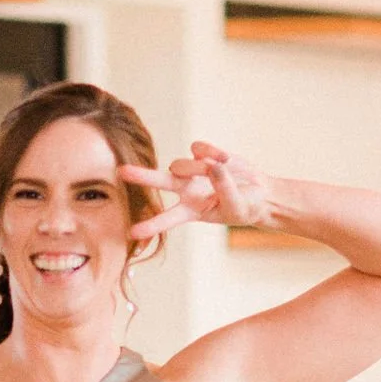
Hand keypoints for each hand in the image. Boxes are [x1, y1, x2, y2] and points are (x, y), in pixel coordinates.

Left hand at [131, 145, 274, 239]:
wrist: (258, 192)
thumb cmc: (246, 206)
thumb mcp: (238, 207)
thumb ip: (225, 190)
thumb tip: (213, 167)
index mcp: (191, 211)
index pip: (168, 219)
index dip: (151, 226)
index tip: (133, 233)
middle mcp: (186, 191)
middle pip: (160, 182)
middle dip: (142, 177)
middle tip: (122, 172)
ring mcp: (193, 171)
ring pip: (184, 163)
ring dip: (200, 167)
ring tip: (222, 170)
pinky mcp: (202, 154)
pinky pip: (200, 148)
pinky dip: (213, 152)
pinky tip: (225, 159)